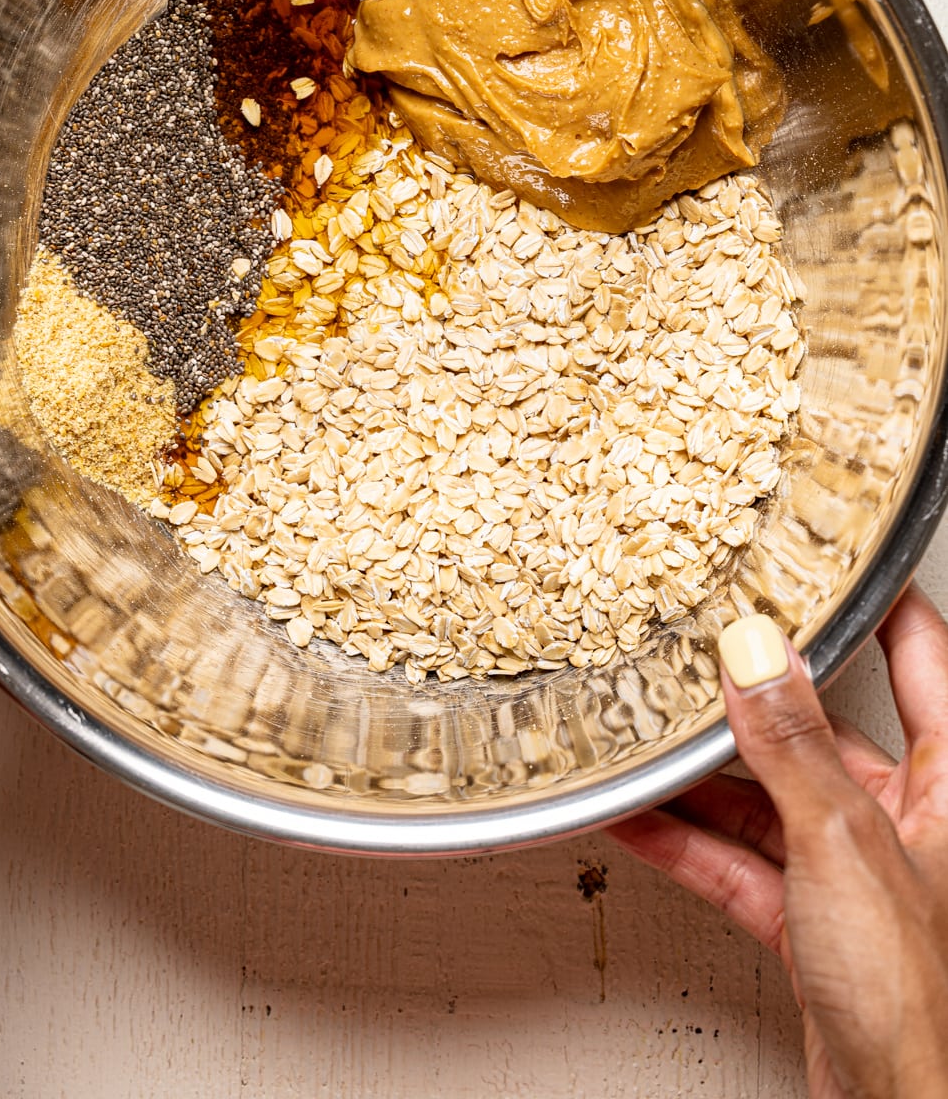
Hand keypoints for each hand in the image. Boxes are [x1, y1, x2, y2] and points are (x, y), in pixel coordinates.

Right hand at [607, 586, 947, 1098]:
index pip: (920, 655)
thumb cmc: (922, 1002)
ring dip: (708, 774)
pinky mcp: (819, 925)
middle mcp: (915, 820)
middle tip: (705, 644)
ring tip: (648, 731)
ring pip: (776, 798)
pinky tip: (639, 816)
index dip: (874, 602)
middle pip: (829, 729)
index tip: (820, 557)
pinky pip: (745, 863)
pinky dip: (691, 841)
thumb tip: (754, 654)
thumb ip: (792, 744)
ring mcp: (863, 874)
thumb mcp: (846, 843)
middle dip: (759, 694)